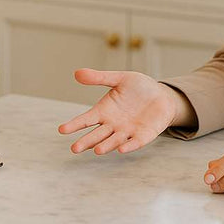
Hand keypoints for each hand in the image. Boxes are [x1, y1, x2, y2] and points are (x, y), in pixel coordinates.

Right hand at [57, 69, 181, 154]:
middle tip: (74, 148)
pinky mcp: (143, 135)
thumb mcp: (119, 78)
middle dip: (86, 141)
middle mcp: (113, 124)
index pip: (86, 119)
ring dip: (106, 146)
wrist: (162, 95)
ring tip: (97, 150)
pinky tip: (122, 149)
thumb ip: (100, 78)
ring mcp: (127, 131)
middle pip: (97, 135)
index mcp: (104, 111)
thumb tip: (77, 73)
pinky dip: (129, 146)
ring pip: (114, 140)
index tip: (62, 130)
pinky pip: (135, 142)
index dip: (75, 124)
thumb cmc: (139, 87)